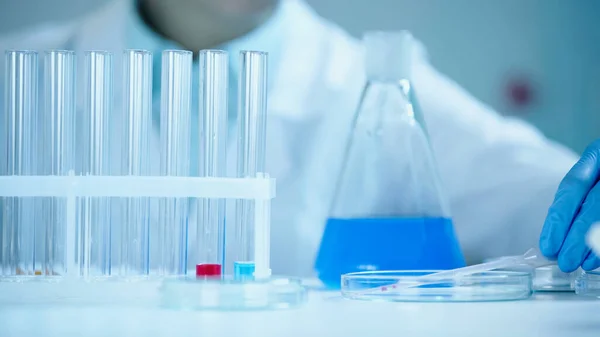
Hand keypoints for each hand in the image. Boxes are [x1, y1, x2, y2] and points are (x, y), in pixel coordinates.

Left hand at [540, 139, 599, 272]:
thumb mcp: (591, 176)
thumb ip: (576, 202)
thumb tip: (553, 240)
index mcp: (597, 153)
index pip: (572, 186)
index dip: (559, 217)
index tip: (547, 245)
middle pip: (593, 204)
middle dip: (576, 236)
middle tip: (564, 262)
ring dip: (594, 244)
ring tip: (581, 264)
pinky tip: (598, 259)